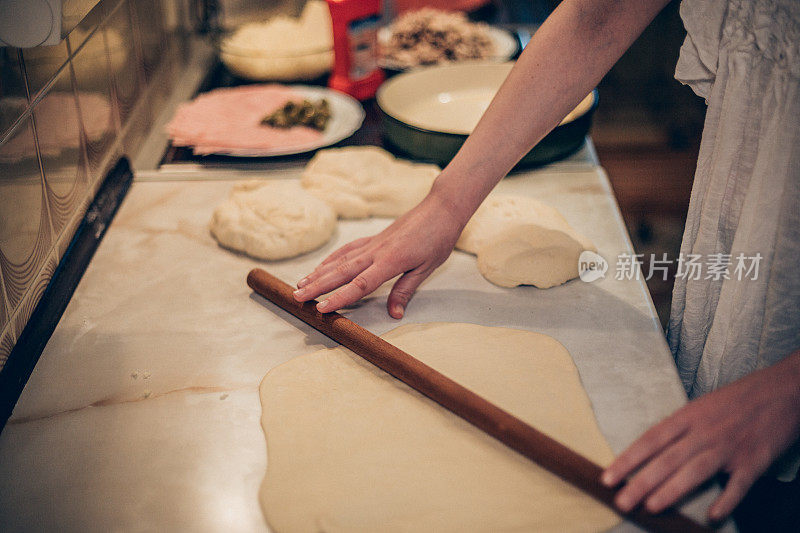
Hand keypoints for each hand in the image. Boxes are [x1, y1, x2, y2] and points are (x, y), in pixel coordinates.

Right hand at [293, 192, 464, 317]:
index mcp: (391, 261)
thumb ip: (405, 290)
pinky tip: (321, 266)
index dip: (340, 297)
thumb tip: (394, 314)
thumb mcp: (427, 268)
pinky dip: (332, 258)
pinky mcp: (373, 238)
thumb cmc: (437, 238)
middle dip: (317, 286)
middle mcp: (376, 251)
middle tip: (297, 297)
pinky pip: (347, 249)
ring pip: (340, 259)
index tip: (321, 308)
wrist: (440, 208)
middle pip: (341, 271)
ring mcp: (372, 243)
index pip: (361, 284)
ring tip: (300, 284)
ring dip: (319, 273)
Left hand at [601, 352, 799, 521]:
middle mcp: (704, 431)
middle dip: (641, 482)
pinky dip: (726, 500)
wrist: (784, 389)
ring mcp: (729, 446)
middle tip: (622, 501)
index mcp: (688, 416)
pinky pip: (738, 484)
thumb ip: (681, 428)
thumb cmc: (739, 398)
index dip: (628, 460)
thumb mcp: (702, 405)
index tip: (608, 477)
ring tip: (651, 506)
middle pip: (667, 459)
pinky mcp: (755, 460)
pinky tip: (712, 516)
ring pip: (694, 471)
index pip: (650, 440)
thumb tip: (654, 451)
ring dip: (672, 490)